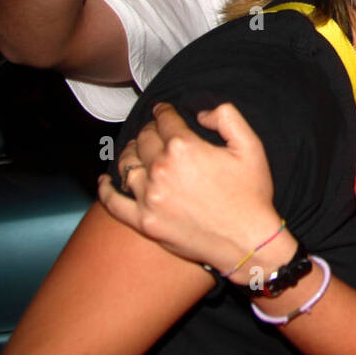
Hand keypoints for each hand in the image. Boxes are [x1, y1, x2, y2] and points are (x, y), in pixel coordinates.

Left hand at [98, 102, 281, 277]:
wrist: (248, 242)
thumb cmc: (251, 195)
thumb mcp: (250, 146)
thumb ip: (227, 117)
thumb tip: (201, 114)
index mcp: (184, 147)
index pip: (164, 120)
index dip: (164, 112)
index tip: (163, 111)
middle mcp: (161, 169)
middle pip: (144, 139)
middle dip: (149, 131)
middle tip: (155, 132)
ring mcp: (149, 197)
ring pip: (126, 164)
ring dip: (129, 153)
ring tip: (135, 151)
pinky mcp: (144, 222)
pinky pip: (114, 202)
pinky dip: (105, 190)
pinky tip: (104, 181)